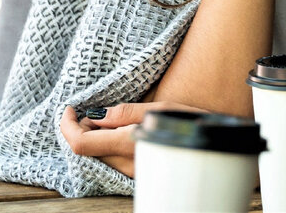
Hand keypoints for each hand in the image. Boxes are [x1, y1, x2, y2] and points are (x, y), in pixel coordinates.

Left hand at [60, 102, 206, 177]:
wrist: (218, 147)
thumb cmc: (194, 122)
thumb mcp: (161, 109)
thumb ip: (125, 113)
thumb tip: (96, 116)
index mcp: (131, 144)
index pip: (82, 143)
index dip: (68, 126)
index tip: (69, 108)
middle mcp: (128, 165)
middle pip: (87, 151)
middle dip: (82, 130)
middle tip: (93, 111)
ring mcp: (133, 174)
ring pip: (98, 157)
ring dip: (94, 139)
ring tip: (109, 121)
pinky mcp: (138, 177)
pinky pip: (111, 163)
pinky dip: (106, 148)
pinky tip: (118, 135)